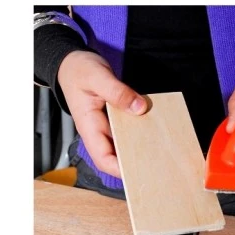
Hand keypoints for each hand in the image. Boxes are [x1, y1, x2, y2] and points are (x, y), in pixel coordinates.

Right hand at [57, 51, 147, 176]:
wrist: (71, 62)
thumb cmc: (79, 70)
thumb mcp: (98, 77)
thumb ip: (117, 92)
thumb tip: (140, 108)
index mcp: (89, 126)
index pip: (103, 158)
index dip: (119, 169)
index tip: (139, 172)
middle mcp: (98, 131)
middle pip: (117, 157)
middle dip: (135, 163)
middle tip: (159, 164)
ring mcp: (107, 126)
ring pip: (125, 144)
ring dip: (141, 148)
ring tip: (162, 151)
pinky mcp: (115, 119)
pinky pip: (129, 130)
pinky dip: (141, 131)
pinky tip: (156, 130)